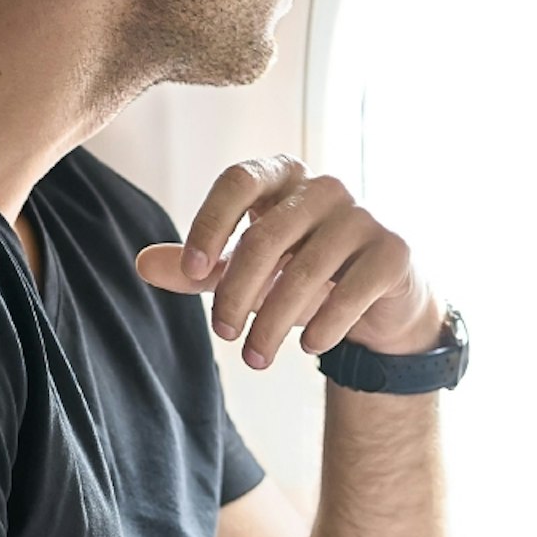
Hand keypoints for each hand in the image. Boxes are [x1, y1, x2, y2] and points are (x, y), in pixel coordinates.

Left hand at [135, 157, 445, 373]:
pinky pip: (351, 290)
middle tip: (223, 335)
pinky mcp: (393, 252)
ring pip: (306, 270)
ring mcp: (363, 216)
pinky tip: (307, 347)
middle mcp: (324, 187)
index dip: (210, 223)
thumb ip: (200, 268)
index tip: (191, 273)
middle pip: (265, 235)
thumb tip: (143, 264)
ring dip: (274, 322)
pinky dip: (323, 325)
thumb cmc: (302, 274)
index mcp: (281, 178)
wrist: (379, 299)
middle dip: (237, 292)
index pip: (238, 180)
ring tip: (255, 359)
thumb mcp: (247, 272)